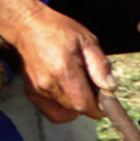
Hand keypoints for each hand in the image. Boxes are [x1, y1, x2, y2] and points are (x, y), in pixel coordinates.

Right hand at [9, 1, 113, 123]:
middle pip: (75, 109)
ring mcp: (38, 91)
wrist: (29, 28)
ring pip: (64, 112)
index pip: (83, 104)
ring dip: (76, 105)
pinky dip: (64, 108)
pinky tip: (68, 92)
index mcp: (64, 70)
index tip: (106, 103)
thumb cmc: (61, 30)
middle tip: (94, 87)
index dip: (98, 107)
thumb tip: (110, 87)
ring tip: (80, 85)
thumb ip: (100, 65)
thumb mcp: (87, 40)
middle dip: (89, 103)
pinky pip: (52, 112)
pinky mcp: (32, 94)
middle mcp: (48, 84)